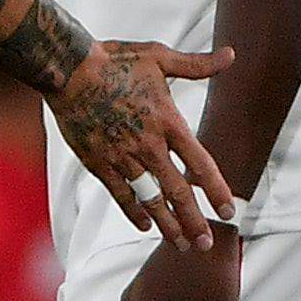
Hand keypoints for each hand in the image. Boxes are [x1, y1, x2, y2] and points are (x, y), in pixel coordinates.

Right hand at [50, 39, 239, 246]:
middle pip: (178, 193)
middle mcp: (149, 145)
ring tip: (180, 243)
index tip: (229, 212)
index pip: (201, 166)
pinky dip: (134, 212)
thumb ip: (197, 65)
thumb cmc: (115, 60)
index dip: (217, 192)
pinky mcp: (98, 163)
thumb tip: (231, 55)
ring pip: (151, 199)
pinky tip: (144, 225)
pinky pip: (121, 194)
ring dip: (167, 225)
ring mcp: (123, 157)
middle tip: (206, 244)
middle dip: (195, 222)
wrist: (69, 70)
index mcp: (169, 123)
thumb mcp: (160, 57)